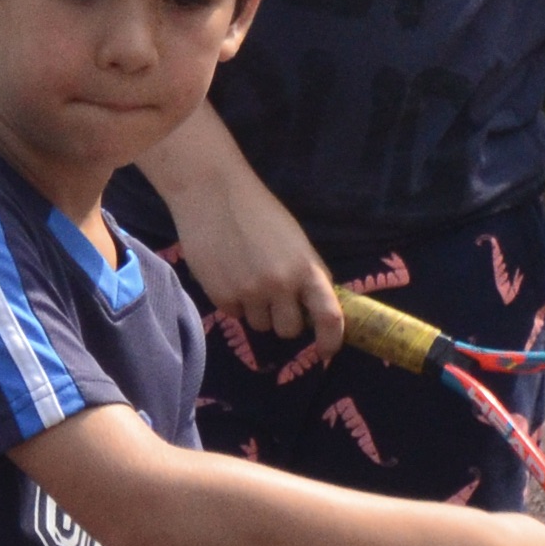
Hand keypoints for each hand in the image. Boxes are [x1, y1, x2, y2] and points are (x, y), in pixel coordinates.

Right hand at [143, 107, 343, 354]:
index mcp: (306, 268)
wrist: (212, 194)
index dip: (331, 340)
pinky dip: (234, 301)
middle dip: (284, 319)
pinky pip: (235, 314)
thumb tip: (311, 308)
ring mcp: (250, 293)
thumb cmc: (258, 212)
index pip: (329, 316)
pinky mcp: (222, 296)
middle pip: (289, 329)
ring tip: (246, 277)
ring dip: (257, 310)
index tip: (327, 351)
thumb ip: (304, 274)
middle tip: (275, 298)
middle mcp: (280, 285)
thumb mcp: (294, 241)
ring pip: (260, 324)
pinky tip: (228, 273)